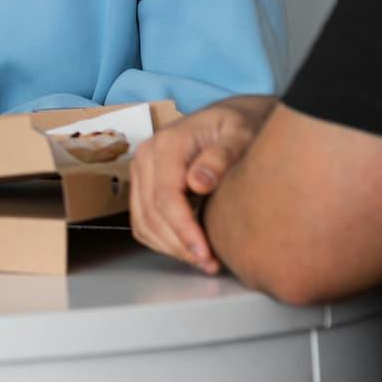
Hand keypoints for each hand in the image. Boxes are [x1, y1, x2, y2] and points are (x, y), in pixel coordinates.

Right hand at [129, 95, 274, 274]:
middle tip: (210, 264)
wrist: (229, 117)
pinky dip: (162, 240)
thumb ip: (221, 156)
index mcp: (166, 144)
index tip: (207, 254)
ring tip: (204, 261)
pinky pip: (142, 222)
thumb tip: (197, 183)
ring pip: (143, 222)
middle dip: (179, 245)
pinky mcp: (143, 184)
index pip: (165, 198)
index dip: (184, 230)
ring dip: (170, 247)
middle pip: (150, 214)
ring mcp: (141, 171)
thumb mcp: (240, 135)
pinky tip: (189, 248)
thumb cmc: (239, 126)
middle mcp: (146, 157)